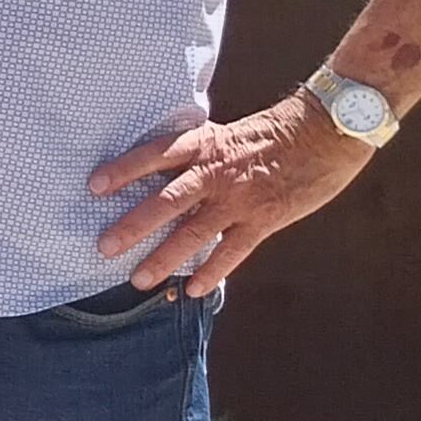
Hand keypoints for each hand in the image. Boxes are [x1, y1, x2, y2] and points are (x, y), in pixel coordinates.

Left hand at [90, 92, 372, 290]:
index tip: (94, 186)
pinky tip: (192, 289)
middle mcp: (216, 171)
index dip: (123, 170)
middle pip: (166, 201)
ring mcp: (239, 198)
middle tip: (104, 247)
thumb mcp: (227, 133)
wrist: (327, 131)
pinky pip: (232, 251)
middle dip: (133, 226)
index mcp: (204, 144)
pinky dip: (212, 271)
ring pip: (193, 233)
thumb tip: (165, 175)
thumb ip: (198, 155)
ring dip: (164, 258)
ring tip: (138, 280)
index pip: (154, 155)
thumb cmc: (275, 131)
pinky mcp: (264, 219)